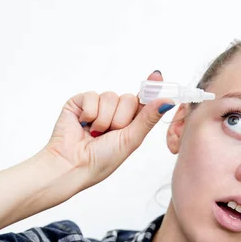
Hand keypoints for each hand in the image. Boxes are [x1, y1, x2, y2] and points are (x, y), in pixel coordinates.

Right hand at [43, 70, 173, 188]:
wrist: (73, 165)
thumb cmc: (101, 160)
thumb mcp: (131, 140)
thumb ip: (148, 118)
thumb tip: (168, 101)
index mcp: (128, 124)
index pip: (143, 102)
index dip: (150, 89)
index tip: (157, 76)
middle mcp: (113, 113)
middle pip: (128, 99)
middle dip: (120, 119)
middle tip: (109, 134)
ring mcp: (96, 106)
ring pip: (111, 96)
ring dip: (104, 119)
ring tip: (93, 134)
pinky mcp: (79, 102)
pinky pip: (92, 96)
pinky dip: (89, 113)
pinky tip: (82, 125)